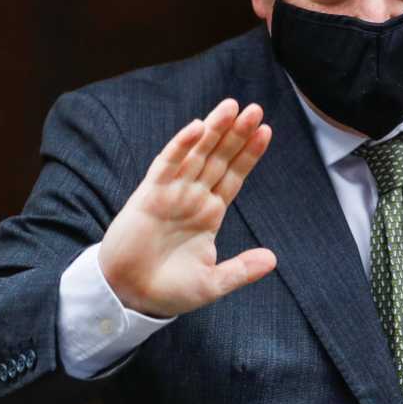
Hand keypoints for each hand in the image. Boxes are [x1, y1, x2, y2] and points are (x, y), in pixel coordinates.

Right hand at [98, 99, 275, 317]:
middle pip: (220, 158)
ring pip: (196, 154)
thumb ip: (241, 270)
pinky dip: (180, 145)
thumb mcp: (212, 283)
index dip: (249, 154)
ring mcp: (172, 193)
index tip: (266, 131)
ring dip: (213, 130)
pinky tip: (196, 128)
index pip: (234, 176)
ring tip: (232, 106)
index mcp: (210, 213)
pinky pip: (166, 164)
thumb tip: (273, 260)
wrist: (129, 297)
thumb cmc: (169, 289)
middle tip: (255, 109)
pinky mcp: (149, 195)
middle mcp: (193, 197)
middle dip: (236, 134)